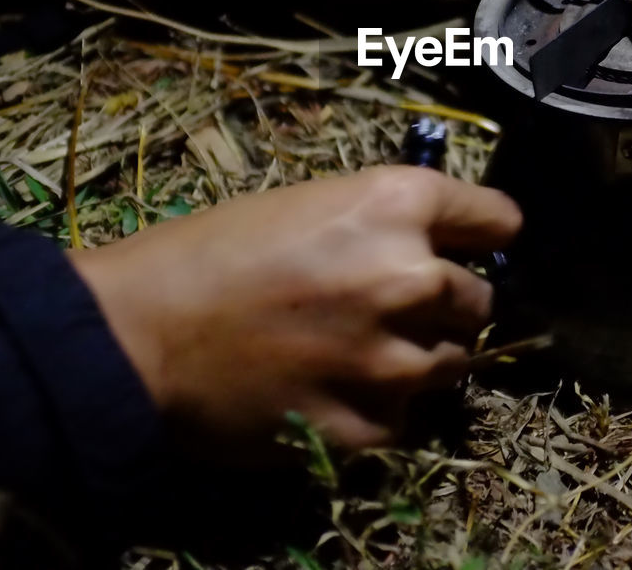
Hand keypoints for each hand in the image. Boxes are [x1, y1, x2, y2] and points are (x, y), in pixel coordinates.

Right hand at [68, 167, 520, 452]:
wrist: (133, 336)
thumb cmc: (207, 254)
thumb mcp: (306, 205)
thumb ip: (382, 224)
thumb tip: (434, 249)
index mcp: (393, 204)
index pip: (498, 217)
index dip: (485, 231)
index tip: (475, 243)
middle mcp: (409, 276)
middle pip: (477, 299)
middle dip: (443, 302)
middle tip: (389, 307)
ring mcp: (391, 359)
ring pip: (451, 362)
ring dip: (417, 357)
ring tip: (356, 352)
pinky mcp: (366, 426)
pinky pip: (404, 417)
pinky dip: (378, 407)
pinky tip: (328, 389)